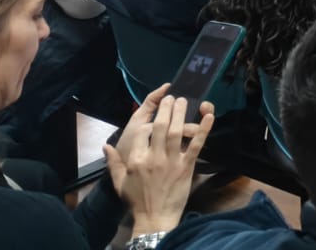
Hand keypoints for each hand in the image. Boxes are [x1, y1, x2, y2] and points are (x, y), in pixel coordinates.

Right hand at [105, 85, 214, 235]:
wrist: (154, 218)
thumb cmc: (136, 200)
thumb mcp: (120, 182)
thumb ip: (113, 163)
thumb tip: (105, 147)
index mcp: (135, 160)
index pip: (141, 132)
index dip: (148, 121)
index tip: (154, 114)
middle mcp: (153, 158)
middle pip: (161, 127)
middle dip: (167, 108)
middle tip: (172, 97)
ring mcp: (171, 161)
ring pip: (178, 131)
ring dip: (182, 113)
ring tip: (184, 100)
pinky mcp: (186, 167)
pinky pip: (196, 145)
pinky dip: (204, 129)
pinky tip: (209, 115)